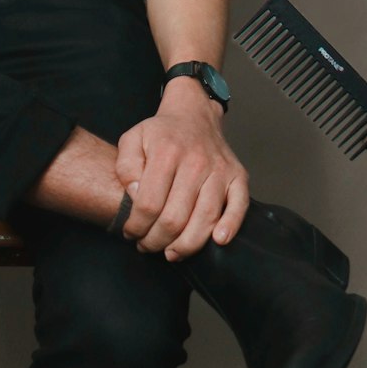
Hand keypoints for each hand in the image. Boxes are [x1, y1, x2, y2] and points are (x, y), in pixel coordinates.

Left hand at [116, 81, 248, 259]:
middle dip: (157, 241)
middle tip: (147, 246)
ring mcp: (219, 170)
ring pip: (205, 219)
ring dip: (186, 245)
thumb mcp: (132, 140)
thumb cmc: (161, 134)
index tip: (131, 233)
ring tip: (171, 253)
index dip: (137, 226)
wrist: (193, 114)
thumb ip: (126, 168)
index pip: (149, 204)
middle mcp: (195, 162)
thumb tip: (136, 197)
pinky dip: (230, 226)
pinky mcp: (238, 176)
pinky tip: (218, 241)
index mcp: (166, 152)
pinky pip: (239, 206)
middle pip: (176, 218)